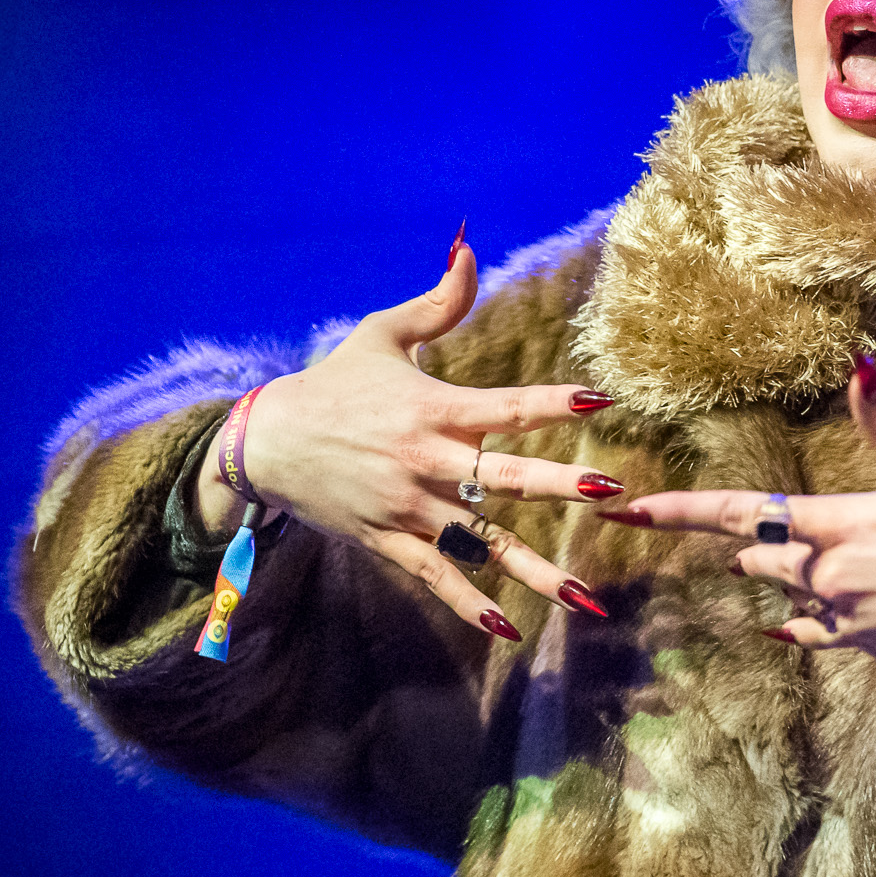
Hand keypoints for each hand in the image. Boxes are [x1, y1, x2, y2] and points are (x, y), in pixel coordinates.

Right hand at [195, 232, 621, 638]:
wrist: (264, 443)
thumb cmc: (333, 384)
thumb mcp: (382, 336)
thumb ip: (438, 303)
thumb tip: (469, 247)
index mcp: (432, 409)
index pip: (504, 404)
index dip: (553, 401)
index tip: (600, 399)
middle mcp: (426, 462)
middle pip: (505, 476)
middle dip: (559, 484)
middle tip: (611, 492)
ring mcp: (410, 508)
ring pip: (482, 542)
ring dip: (534, 570)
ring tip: (585, 596)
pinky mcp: (391, 542)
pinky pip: (437, 578)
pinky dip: (469, 605)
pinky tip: (509, 629)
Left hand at [622, 358, 875, 679]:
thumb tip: (858, 362)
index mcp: (840, 524)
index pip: (743, 513)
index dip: (682, 511)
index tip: (631, 510)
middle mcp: (832, 575)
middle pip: (763, 559)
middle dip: (753, 548)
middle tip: (737, 543)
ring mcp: (851, 619)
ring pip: (793, 597)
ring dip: (785, 581)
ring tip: (783, 567)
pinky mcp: (874, 650)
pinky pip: (820, 636)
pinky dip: (809, 624)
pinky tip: (807, 620)